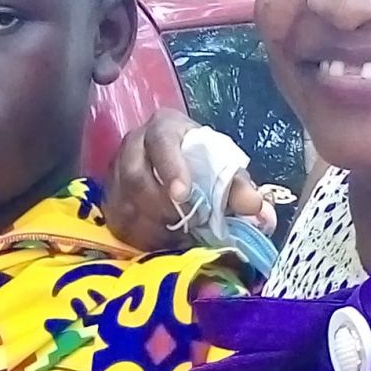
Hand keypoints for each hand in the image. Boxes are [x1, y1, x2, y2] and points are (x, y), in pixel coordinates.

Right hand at [102, 109, 274, 251]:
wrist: (177, 168)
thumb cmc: (201, 164)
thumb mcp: (223, 170)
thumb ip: (239, 188)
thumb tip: (259, 211)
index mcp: (164, 128)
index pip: (161, 142)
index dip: (170, 168)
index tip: (183, 194)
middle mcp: (133, 145)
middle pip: (135, 176)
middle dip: (161, 206)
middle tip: (188, 223)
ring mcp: (116, 172)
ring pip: (124, 203)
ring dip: (152, 225)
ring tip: (179, 234)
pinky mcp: (110, 198)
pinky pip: (119, 222)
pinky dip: (141, 237)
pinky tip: (162, 241)